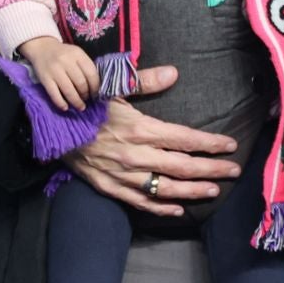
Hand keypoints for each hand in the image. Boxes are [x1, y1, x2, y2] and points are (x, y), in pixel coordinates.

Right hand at [21, 37, 100, 111]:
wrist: (42, 48)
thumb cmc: (63, 53)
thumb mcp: (76, 54)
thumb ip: (85, 66)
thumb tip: (95, 87)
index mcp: (77, 54)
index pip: (91, 73)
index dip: (95, 87)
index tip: (96, 94)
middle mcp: (66, 61)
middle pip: (80, 83)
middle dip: (86, 95)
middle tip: (86, 99)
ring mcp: (55, 70)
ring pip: (69, 90)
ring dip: (76, 101)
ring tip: (80, 107)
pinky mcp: (45, 79)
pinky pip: (54, 94)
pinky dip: (61, 103)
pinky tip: (65, 107)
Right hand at [59, 65, 239, 217]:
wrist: (49, 128)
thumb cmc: (85, 104)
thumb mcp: (113, 87)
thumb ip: (145, 81)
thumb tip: (174, 73)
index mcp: (139, 128)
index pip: (184, 139)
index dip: (209, 143)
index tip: (230, 145)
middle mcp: (134, 155)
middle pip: (181, 166)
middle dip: (210, 169)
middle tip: (234, 171)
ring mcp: (121, 175)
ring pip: (164, 188)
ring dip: (192, 191)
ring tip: (214, 191)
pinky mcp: (108, 187)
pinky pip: (139, 202)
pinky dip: (159, 207)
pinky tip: (177, 209)